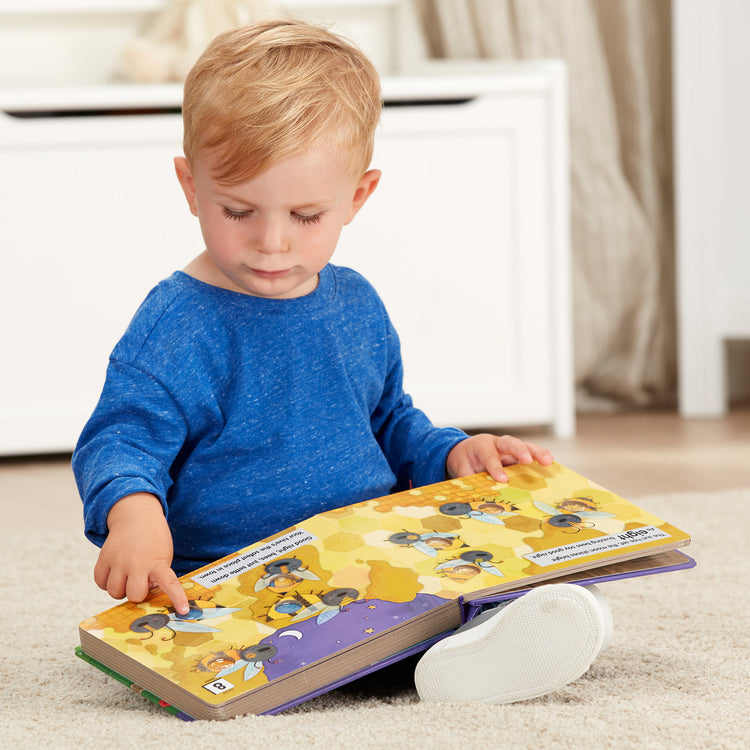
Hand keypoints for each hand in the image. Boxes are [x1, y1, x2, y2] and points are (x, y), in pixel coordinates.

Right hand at [94, 493, 189, 614]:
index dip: (177, 598)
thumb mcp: (163, 555)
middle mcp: (137, 563)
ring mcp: (118, 561)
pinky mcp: (103, 558)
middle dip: (137, 594)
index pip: (170, 584)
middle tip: (140, 581)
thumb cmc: (153, 540)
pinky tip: (115, 572)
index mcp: (158, 563)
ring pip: (114, 593)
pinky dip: (106, 582)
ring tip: (127, 576)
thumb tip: (143, 597)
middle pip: (134, 596)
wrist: (136, 515)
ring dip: (121, 589)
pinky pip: (100, 583)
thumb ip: (157, 575)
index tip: (184, 611)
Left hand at [446, 434, 553, 482]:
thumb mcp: (461, 468)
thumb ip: (467, 479)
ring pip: (524, 445)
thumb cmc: (465, 459)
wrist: (467, 449)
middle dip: (520, 451)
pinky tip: (551, 465)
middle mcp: (498, 443)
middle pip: (510, 443)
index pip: (490, 455)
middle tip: (528, 460)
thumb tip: (473, 496)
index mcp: (482, 445)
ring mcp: (510, 447)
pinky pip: (531, 453)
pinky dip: (541, 457)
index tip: (502, 479)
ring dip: (537, 453)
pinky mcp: (518, 453)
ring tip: (548, 461)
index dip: (496, 467)